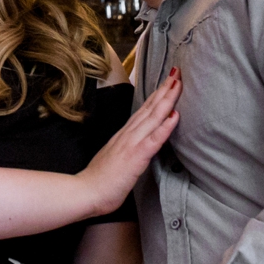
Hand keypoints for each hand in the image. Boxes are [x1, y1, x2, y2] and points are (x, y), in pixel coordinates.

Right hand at [78, 68, 179, 215]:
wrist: (86, 191)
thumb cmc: (100, 180)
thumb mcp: (115, 158)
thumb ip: (125, 148)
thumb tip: (135, 145)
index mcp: (124, 135)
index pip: (144, 110)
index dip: (157, 95)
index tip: (168, 81)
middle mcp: (129, 134)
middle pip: (151, 108)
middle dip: (165, 89)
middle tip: (177, 71)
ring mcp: (132, 143)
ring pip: (153, 117)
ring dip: (167, 99)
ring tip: (178, 83)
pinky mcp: (136, 156)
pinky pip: (154, 139)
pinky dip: (166, 126)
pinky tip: (175, 115)